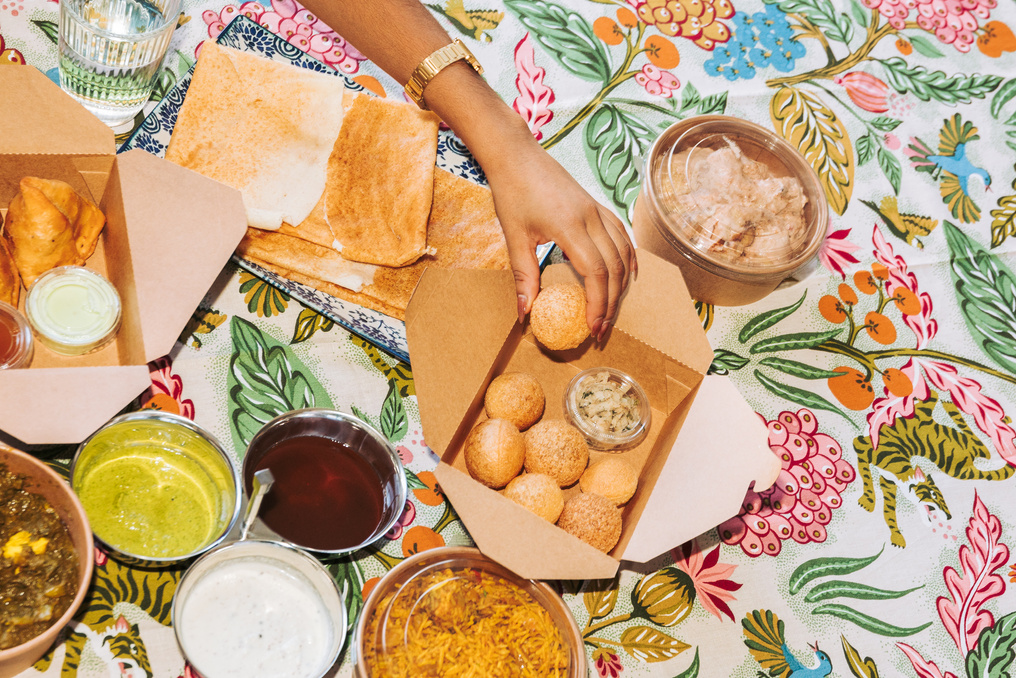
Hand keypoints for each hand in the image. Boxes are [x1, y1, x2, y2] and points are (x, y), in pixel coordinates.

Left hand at [483, 131, 636, 342]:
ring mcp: (598, 210)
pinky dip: (628, 259)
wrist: (517, 155)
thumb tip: (525, 313)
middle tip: (602, 330)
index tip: (593, 328)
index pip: (597, 273)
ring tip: (612, 310)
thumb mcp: (514, 237)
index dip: (599, 304)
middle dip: (612, 303)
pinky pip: (622, 236)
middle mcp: (592, 218)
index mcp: (571, 226)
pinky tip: (626, 275)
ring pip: (624, 253)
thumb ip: (524, 276)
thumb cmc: (512, 192)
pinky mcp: (597, 206)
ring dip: (622, 285)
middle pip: (615, 268)